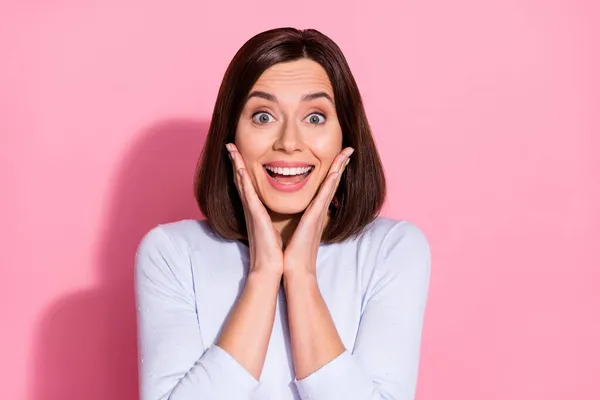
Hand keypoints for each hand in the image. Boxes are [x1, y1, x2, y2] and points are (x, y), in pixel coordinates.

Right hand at [226, 143, 283, 276]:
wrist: (271, 268)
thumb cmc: (274, 251)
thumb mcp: (274, 229)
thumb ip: (273, 219)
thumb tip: (279, 212)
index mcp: (256, 211)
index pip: (248, 185)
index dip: (242, 168)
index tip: (239, 153)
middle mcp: (251, 209)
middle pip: (240, 180)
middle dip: (235, 162)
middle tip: (229, 144)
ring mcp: (251, 212)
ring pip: (241, 183)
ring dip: (236, 165)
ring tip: (231, 149)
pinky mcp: (255, 217)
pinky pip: (248, 196)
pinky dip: (243, 182)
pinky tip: (240, 169)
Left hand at [283, 147, 353, 276]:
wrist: (294, 269)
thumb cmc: (292, 252)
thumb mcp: (296, 230)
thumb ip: (299, 220)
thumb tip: (297, 215)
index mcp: (314, 212)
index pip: (325, 187)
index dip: (332, 171)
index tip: (338, 157)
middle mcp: (320, 211)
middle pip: (332, 182)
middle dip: (340, 164)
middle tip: (349, 148)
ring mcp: (319, 213)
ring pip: (331, 185)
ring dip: (339, 168)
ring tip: (346, 152)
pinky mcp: (315, 218)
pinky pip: (324, 196)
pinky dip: (331, 183)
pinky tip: (335, 171)